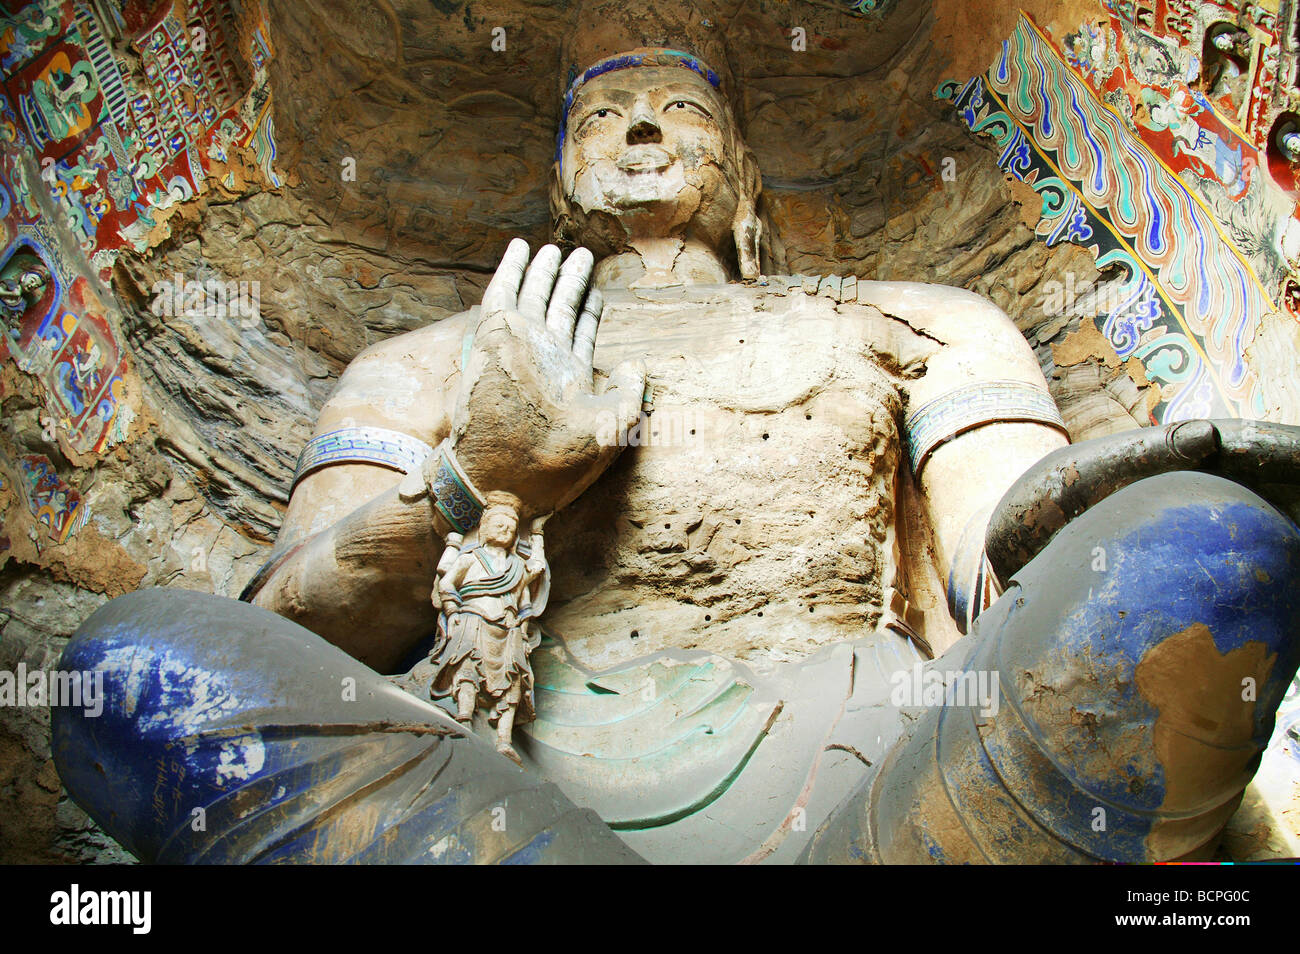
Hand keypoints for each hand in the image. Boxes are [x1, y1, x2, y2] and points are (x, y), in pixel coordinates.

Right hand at [449, 239, 645, 516]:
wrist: (505, 479)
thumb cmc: (557, 463)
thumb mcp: (613, 428)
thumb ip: (631, 394)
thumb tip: (634, 363)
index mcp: (569, 379)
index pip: (583, 333)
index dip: (591, 309)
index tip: (598, 287)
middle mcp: (545, 360)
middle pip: (560, 308)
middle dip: (570, 282)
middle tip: (580, 255)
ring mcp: (519, 347)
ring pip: (535, 296)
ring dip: (544, 271)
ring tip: (554, 247)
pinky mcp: (494, 338)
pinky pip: (503, 294)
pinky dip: (512, 269)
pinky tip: (521, 249)